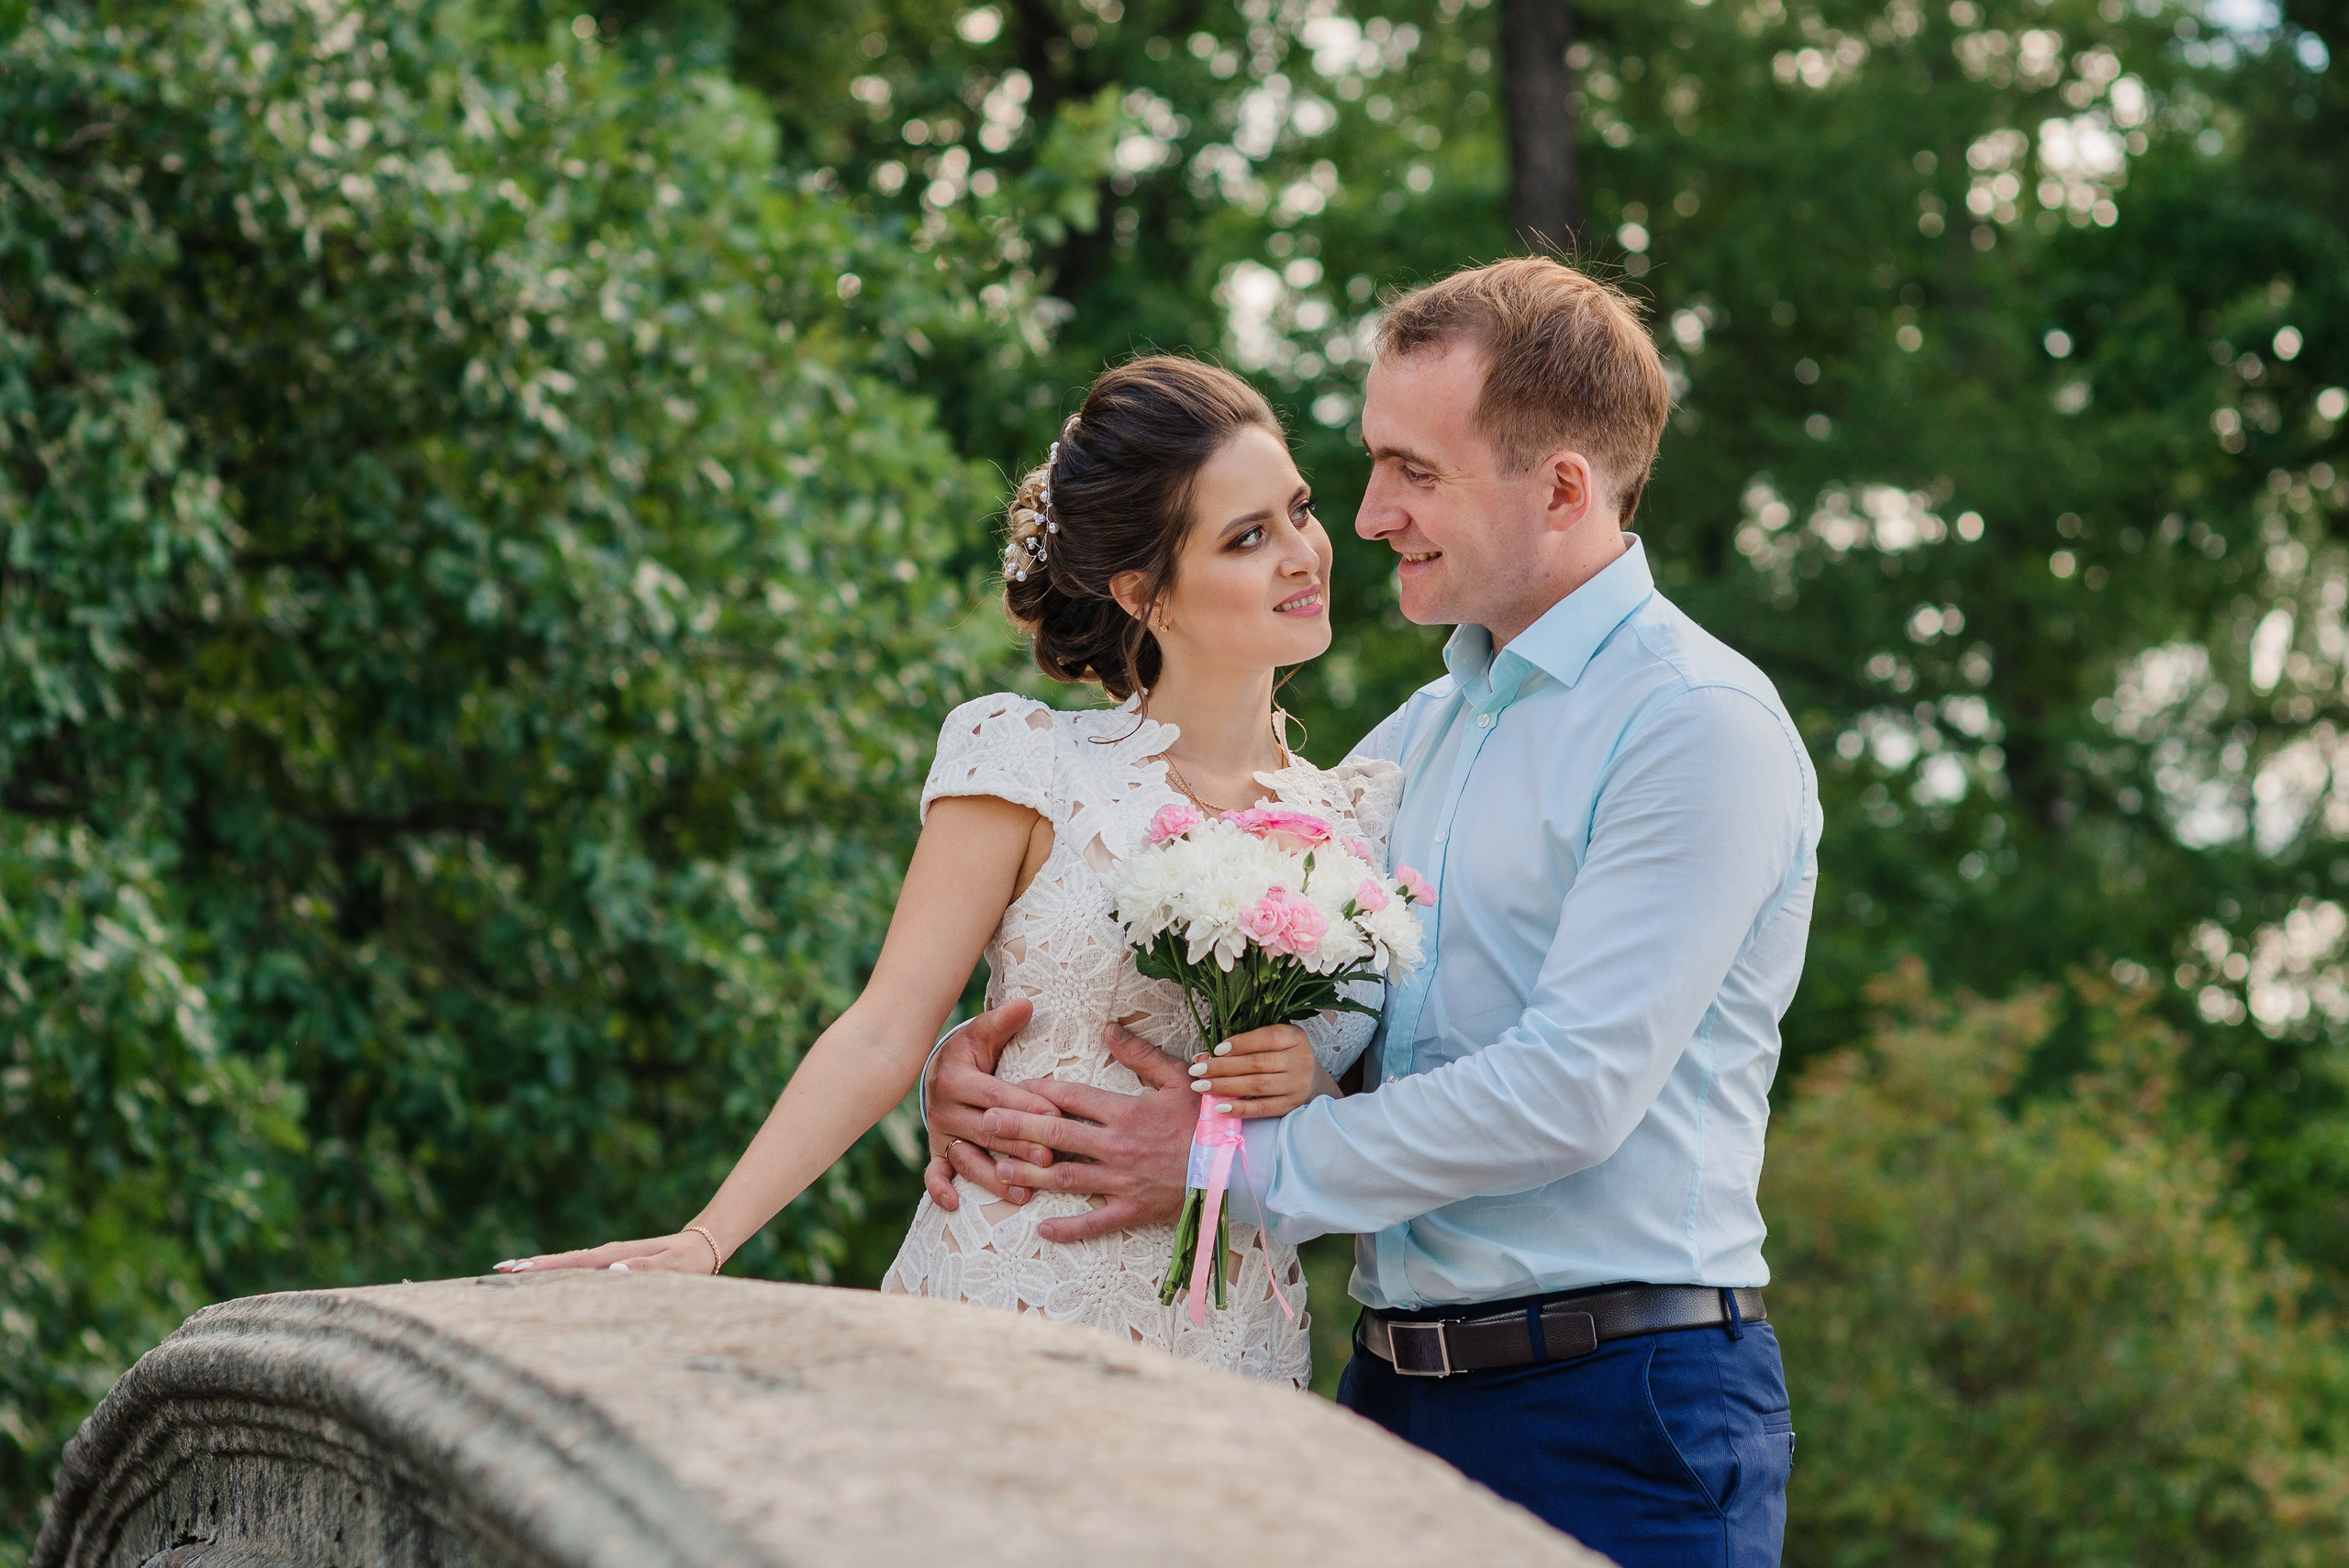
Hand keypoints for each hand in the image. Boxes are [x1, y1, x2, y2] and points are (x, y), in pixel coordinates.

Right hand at [495, 1232, 719, 1274]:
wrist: (703, 1245)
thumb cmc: (690, 1260)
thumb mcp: (674, 1267)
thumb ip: (646, 1270)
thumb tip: (614, 1272)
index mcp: (616, 1256)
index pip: (572, 1262)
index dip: (543, 1266)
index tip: (515, 1269)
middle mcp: (607, 1256)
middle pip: (562, 1261)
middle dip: (530, 1266)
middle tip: (497, 1271)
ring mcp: (609, 1259)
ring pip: (568, 1264)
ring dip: (540, 1268)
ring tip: (510, 1274)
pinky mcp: (613, 1264)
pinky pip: (580, 1269)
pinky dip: (559, 1271)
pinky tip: (547, 1280)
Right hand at [920, 997, 1063, 1209]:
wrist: (938, 1067)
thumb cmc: (971, 1050)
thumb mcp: (984, 1032)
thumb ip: (1004, 1021)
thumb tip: (1027, 1004)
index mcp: (956, 1078)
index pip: (995, 1096)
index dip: (1025, 1106)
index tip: (1055, 1116)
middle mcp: (944, 1108)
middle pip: (986, 1131)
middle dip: (1019, 1146)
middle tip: (1050, 1159)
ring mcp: (939, 1133)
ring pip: (967, 1158)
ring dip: (994, 1177)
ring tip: (1023, 1192)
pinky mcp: (936, 1150)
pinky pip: (934, 1174)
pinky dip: (940, 1190)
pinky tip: (956, 1204)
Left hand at [980, 1023, 1196, 1241]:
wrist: (1240, 1162)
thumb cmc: (1210, 1117)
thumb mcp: (1179, 1077)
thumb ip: (1140, 1054)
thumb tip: (1109, 1028)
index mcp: (1125, 1111)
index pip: (1071, 1099)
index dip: (1039, 1092)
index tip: (1013, 1087)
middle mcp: (1117, 1146)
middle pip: (1057, 1135)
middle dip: (1018, 1128)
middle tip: (986, 1123)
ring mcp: (1123, 1181)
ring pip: (1066, 1177)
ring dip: (1031, 1173)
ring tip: (1000, 1168)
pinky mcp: (1134, 1209)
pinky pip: (1096, 1221)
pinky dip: (1069, 1228)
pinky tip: (1042, 1227)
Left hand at [1186, 1022, 1326, 1116]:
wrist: (1311, 1080)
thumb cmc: (1281, 1055)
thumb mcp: (1270, 1042)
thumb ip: (1242, 1045)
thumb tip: (1202, 1057)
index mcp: (1295, 1037)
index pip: (1267, 1038)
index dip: (1240, 1043)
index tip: (1216, 1050)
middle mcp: (1300, 1060)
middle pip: (1257, 1063)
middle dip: (1223, 1067)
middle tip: (1197, 1071)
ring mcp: (1297, 1085)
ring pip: (1257, 1085)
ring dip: (1225, 1087)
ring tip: (1202, 1087)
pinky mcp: (1291, 1105)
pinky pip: (1262, 1108)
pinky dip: (1240, 1108)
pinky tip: (1220, 1106)